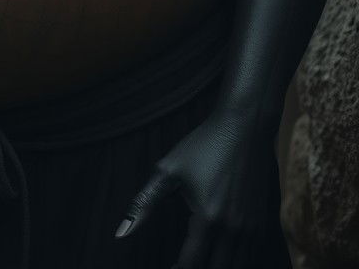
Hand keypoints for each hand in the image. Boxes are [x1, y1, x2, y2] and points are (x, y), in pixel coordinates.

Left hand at [116, 109, 279, 267]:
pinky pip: (252, 257)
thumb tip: (120, 233)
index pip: (192, 263)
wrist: (244, 128)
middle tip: (180, 265)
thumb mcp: (167, 172)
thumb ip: (144, 205)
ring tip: (198, 261)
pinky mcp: (264, 224)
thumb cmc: (203, 146)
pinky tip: (220, 256)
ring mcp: (253, 229)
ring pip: (238, 268)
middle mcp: (235, 230)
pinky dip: (236, 262)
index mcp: (208, 218)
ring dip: (217, 267)